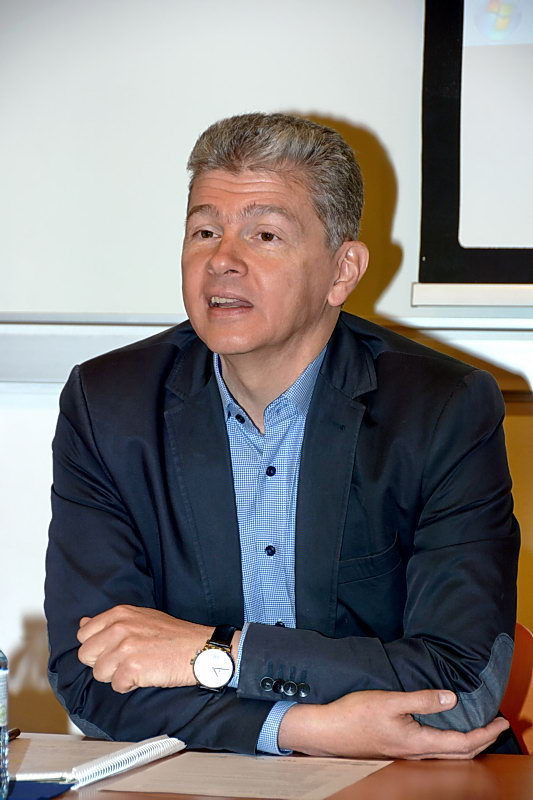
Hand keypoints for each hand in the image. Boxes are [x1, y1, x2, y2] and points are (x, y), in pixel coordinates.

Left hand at [77, 605, 218, 692]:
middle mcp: (119, 627)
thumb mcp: (140, 618)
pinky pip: (116, 685)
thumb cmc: (173, 635)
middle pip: (86, 655)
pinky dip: (130, 685)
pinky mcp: (132, 667)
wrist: (200, 649)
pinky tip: (146, 674)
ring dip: (117, 676)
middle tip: (127, 661)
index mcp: (119, 613)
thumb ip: (110, 622)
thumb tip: (83, 624)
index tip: (113, 650)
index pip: (84, 635)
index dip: (97, 647)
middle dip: (103, 663)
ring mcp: (125, 647)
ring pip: (99, 673)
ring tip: (139, 667)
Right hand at [278, 689, 509, 758]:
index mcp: (419, 742)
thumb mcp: (390, 701)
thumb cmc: (356, 715)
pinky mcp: (400, 750)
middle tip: (498, 726)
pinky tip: (446, 731)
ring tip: (479, 728)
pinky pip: (435, 751)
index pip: (463, 742)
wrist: (329, 732)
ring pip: (448, 754)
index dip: (485, 733)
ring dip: (469, 743)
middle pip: (460, 753)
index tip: (501, 721)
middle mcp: (417, 754)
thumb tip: (451, 697)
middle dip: (483, 740)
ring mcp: (408, 754)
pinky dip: (451, 742)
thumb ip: (422, 700)